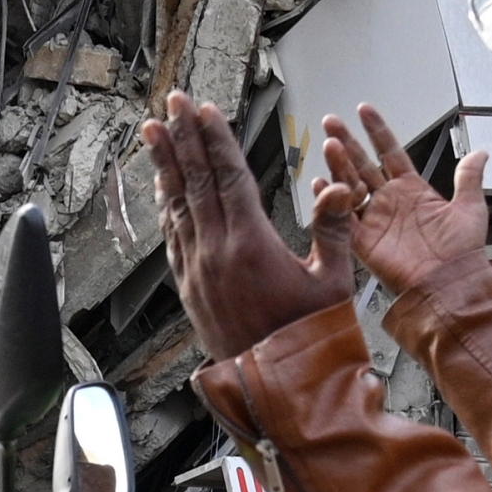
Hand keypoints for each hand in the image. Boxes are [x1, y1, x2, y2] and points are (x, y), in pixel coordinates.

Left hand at [151, 94, 349, 361]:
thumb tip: (339, 187)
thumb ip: (334, 230)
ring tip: (153, 132)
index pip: (230, 177)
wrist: (279, 390)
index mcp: (251, 245)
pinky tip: (164, 189)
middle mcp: (216, 253)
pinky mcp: (189, 289)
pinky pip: (173, 237)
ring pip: (177, 205)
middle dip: (183, 137)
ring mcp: (197, 271)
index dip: (216, 139)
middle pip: (196, 181)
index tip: (204, 110)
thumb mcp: (333, 282)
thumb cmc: (310, 338)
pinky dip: (167, 206)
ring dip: (166, 165)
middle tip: (172, 102)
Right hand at [307, 109, 490, 304]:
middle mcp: (390, 201)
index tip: (364, 110)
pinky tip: (319, 182)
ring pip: (350, 184)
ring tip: (329, 143)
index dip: (377, 131)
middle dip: (347, 141)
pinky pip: (342, 216)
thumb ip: (469, 178)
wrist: (450, 283)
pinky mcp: (363, 240)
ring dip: (338, 163)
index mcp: (413, 190)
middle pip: (363, 164)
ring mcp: (375, 219)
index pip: (390, 152)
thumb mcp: (470, 207)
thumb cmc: (462, 251)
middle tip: (330, 122)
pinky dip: (330, 200)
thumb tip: (481, 153)